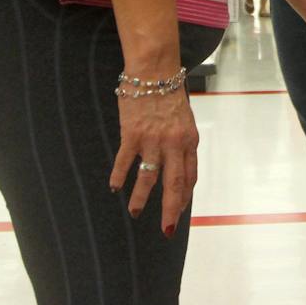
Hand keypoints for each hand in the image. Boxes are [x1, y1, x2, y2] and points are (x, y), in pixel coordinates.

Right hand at [111, 89, 197, 238]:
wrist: (155, 73)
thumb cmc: (170, 96)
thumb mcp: (185, 121)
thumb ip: (181, 143)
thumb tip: (177, 166)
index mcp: (190, 140)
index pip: (190, 176)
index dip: (184, 197)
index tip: (179, 212)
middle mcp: (174, 144)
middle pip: (174, 184)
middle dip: (170, 210)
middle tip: (167, 230)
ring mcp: (153, 141)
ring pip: (148, 178)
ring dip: (141, 199)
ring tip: (135, 213)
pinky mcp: (133, 135)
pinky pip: (125, 162)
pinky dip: (119, 176)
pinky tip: (115, 187)